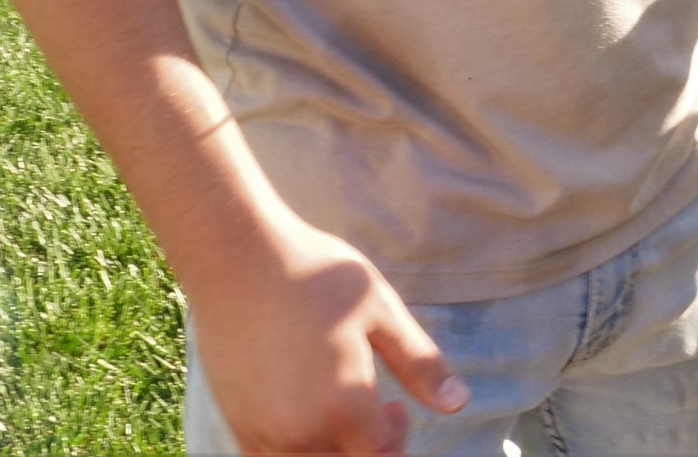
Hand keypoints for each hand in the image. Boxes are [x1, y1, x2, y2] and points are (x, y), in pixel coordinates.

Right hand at [189, 211, 469, 454]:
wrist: (242, 260)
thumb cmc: (317, 277)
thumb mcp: (380, 309)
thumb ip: (420, 363)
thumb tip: (459, 404)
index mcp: (345, 406)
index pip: (382, 456)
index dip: (397, 437)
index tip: (397, 406)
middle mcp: (301, 434)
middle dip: (370, 449)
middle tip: (378, 409)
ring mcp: (265, 434)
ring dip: (333, 451)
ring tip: (340, 408)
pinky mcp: (239, 426)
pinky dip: (296, 452)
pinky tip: (302, 412)